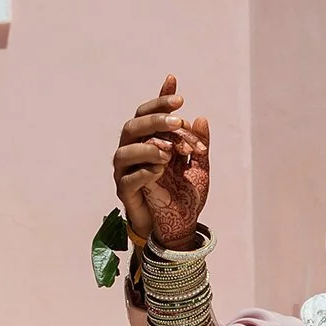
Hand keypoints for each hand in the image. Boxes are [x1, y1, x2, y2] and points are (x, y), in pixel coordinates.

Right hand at [111, 75, 209, 250]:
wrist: (176, 226)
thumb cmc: (180, 193)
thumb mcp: (196, 167)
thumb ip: (197, 144)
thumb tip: (201, 118)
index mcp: (147, 141)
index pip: (147, 114)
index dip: (159, 103)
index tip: (180, 98)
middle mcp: (132, 153)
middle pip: (132, 127)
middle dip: (155, 121)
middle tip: (177, 122)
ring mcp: (126, 173)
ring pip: (125, 152)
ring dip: (148, 148)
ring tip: (169, 152)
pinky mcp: (126, 193)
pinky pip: (129, 180)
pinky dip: (144, 172)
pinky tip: (161, 170)